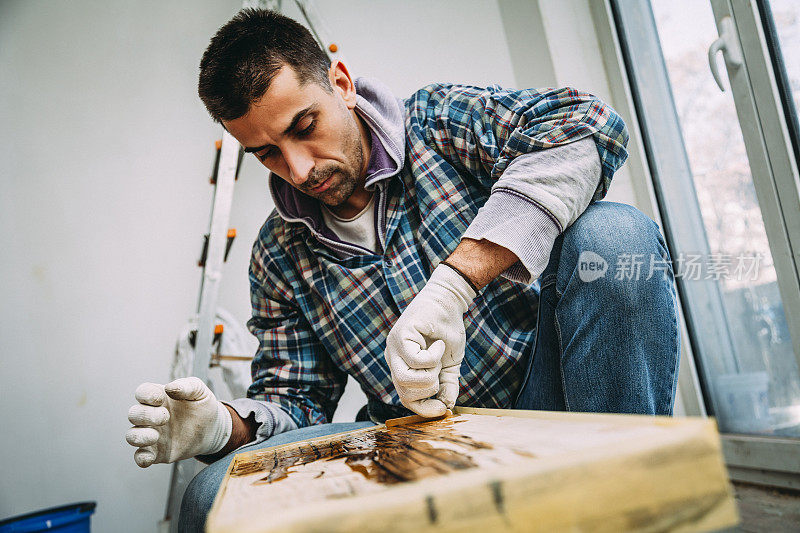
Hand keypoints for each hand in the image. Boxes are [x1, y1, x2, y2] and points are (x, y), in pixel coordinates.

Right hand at [126, 377, 231, 466]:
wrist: (212, 429)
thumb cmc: (202, 406)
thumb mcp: (200, 391)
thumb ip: (187, 385)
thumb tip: (169, 387)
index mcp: (159, 397)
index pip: (142, 392)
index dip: (146, 395)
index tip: (161, 399)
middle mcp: (151, 415)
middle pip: (134, 414)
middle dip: (146, 415)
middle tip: (166, 417)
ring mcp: (152, 434)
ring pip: (132, 435)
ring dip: (139, 436)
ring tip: (156, 436)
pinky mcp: (157, 452)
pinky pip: (140, 457)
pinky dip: (141, 458)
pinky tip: (150, 457)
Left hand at [384, 263, 475, 416]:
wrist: (449, 303)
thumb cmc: (446, 332)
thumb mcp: (449, 365)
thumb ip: (447, 386)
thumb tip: (447, 408)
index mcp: (402, 368)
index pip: (406, 399)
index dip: (424, 409)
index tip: (443, 409)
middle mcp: (393, 359)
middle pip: (405, 393)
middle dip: (429, 389)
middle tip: (440, 371)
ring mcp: (394, 347)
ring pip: (406, 380)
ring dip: (430, 374)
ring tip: (437, 357)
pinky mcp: (400, 336)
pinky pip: (415, 360)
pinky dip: (432, 356)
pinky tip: (437, 344)